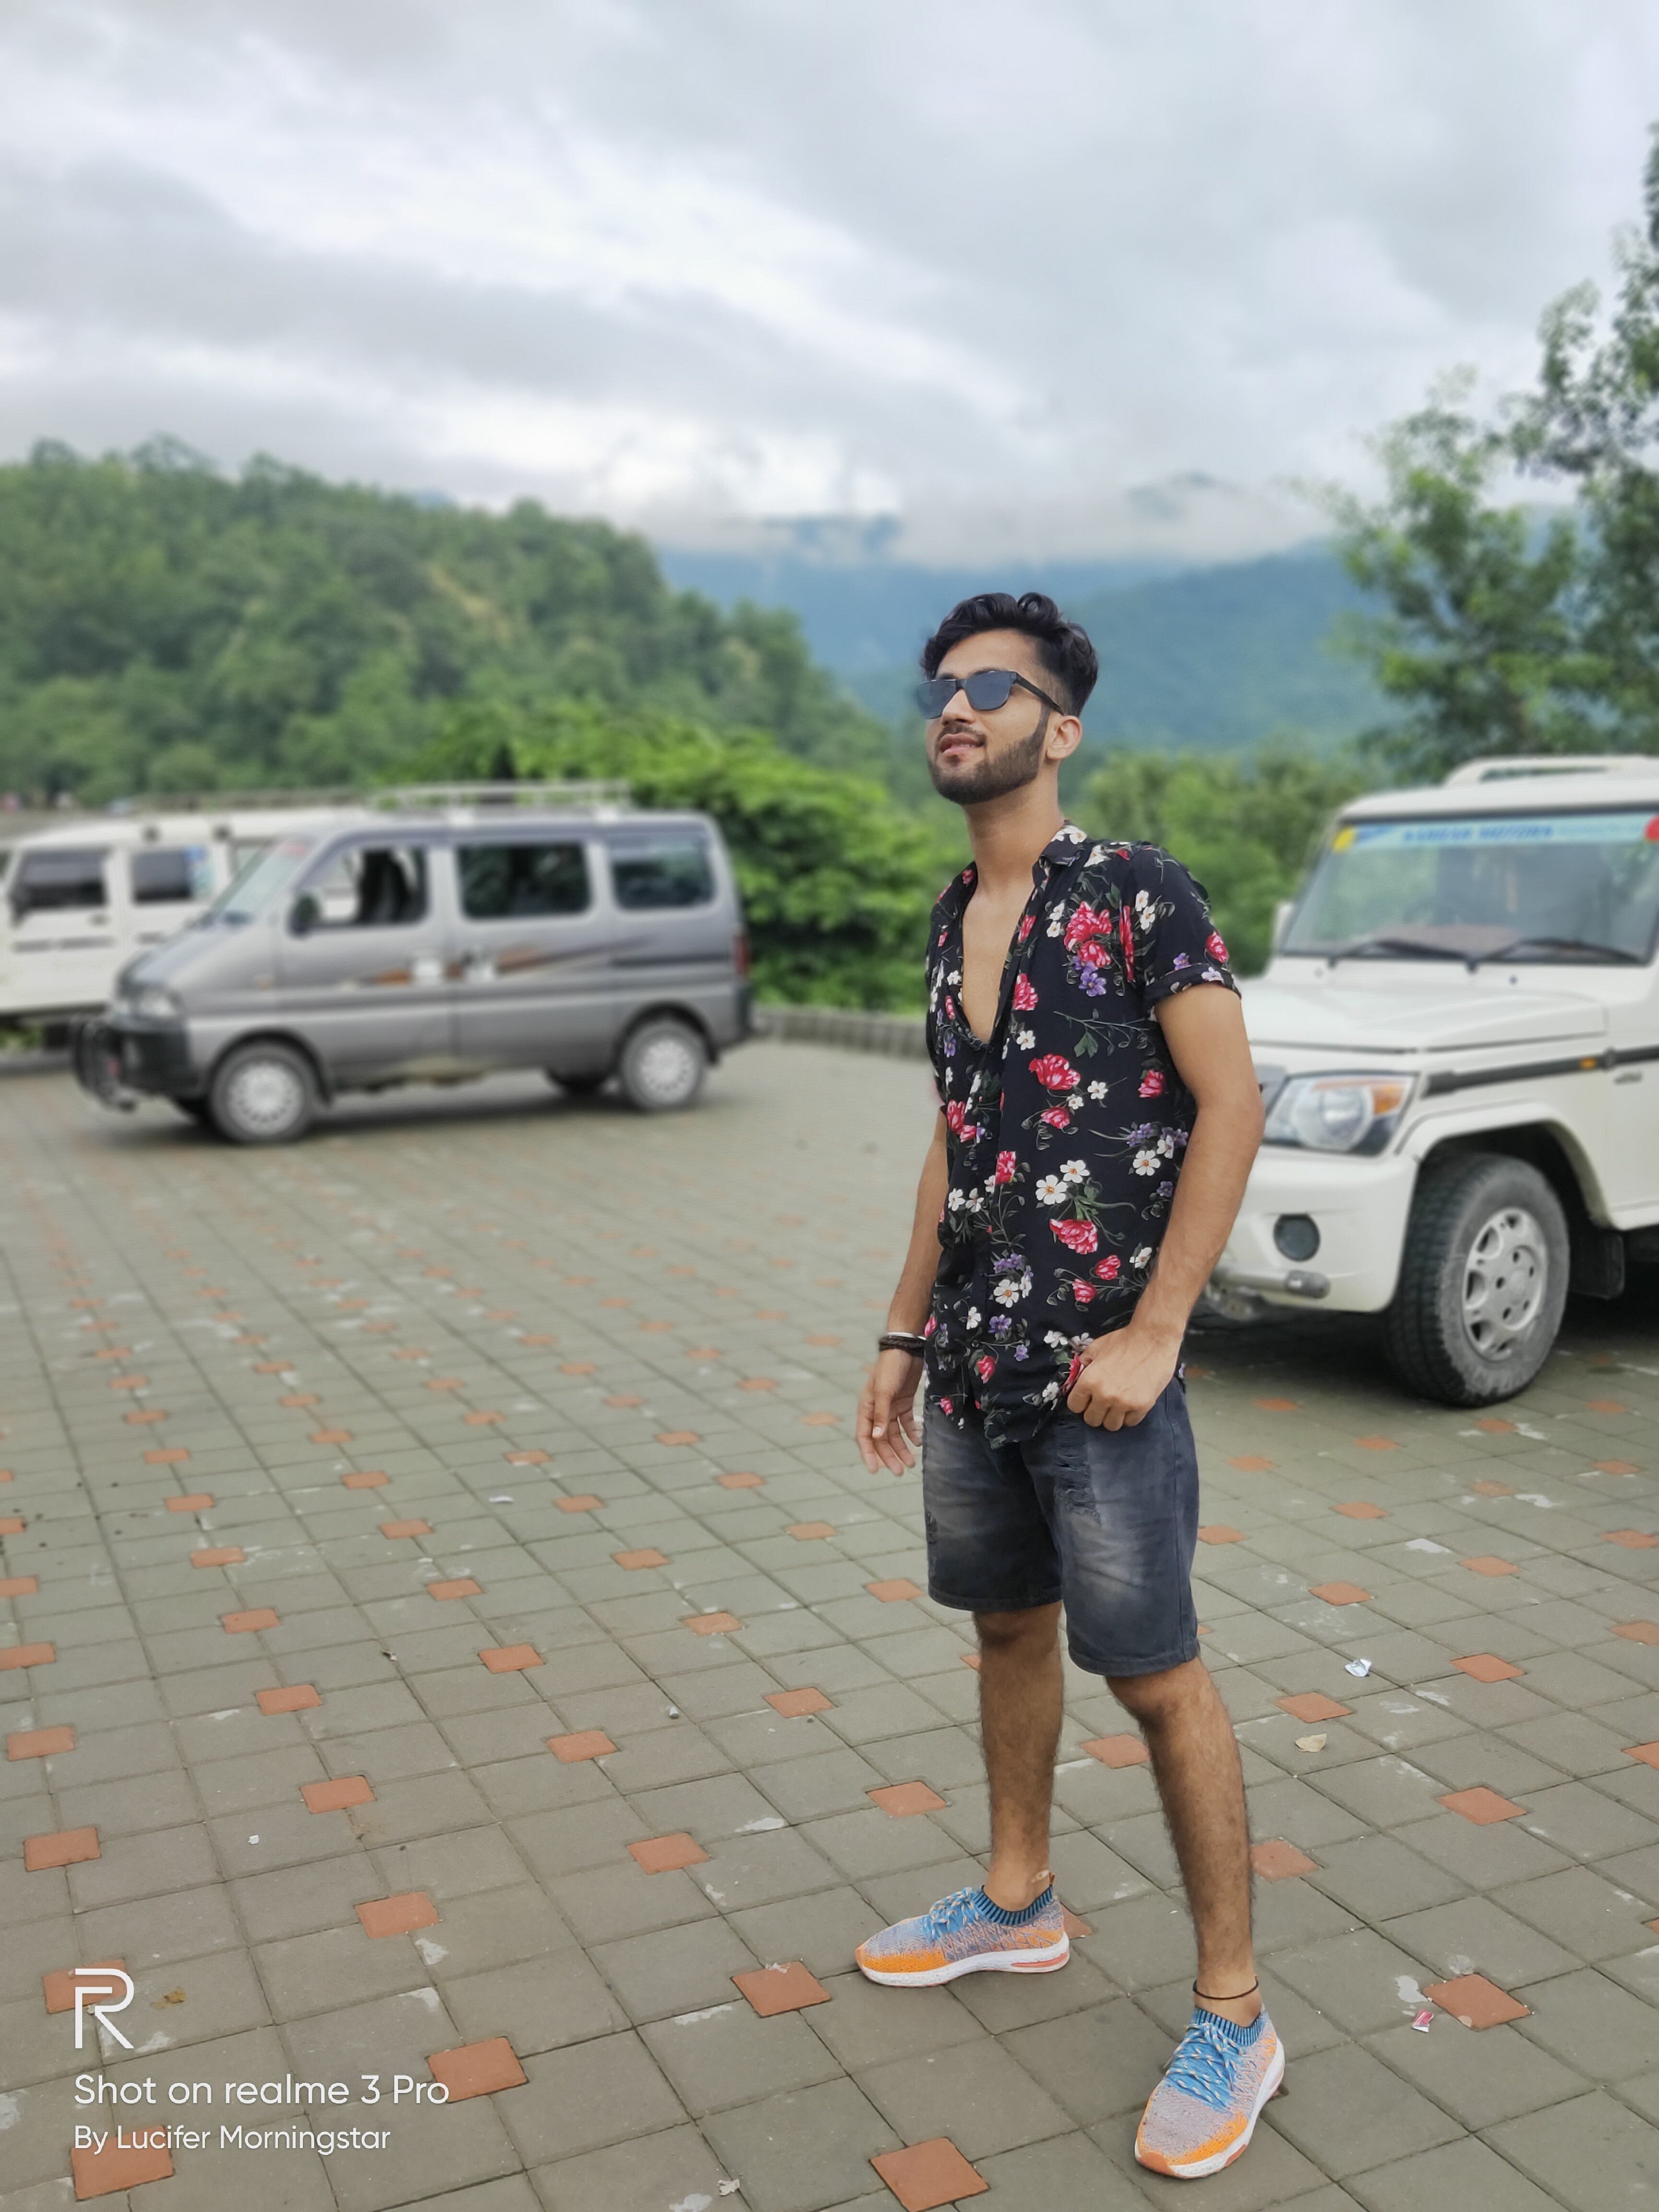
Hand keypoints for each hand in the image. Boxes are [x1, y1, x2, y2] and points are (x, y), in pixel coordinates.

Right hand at [857, 1349, 923, 1474]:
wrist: (907, 1348)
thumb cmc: (890, 1367)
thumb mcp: (884, 1391)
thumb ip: (881, 1415)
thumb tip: (876, 1437)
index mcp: (867, 1408)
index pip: (864, 1436)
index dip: (869, 1454)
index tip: (875, 1471)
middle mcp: (877, 1410)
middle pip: (881, 1439)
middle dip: (889, 1456)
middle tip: (900, 1472)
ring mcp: (891, 1407)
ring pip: (895, 1434)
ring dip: (902, 1448)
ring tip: (911, 1463)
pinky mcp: (904, 1402)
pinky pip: (906, 1423)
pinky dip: (912, 1433)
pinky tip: (919, 1442)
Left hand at [1065, 1323, 1179, 1429]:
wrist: (1153, 1338)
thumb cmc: (1125, 1341)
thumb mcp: (1097, 1347)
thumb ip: (1084, 1363)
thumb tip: (1078, 1374)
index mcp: (1089, 1381)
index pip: (1074, 1406)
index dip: (1080, 1402)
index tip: (1086, 1399)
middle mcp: (1104, 1395)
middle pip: (1091, 1420)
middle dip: (1094, 1412)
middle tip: (1102, 1403)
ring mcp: (1123, 1403)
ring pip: (1110, 1425)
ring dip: (1112, 1417)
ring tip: (1117, 1405)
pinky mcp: (1142, 1406)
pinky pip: (1130, 1422)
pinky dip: (1129, 1416)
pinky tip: (1130, 1404)